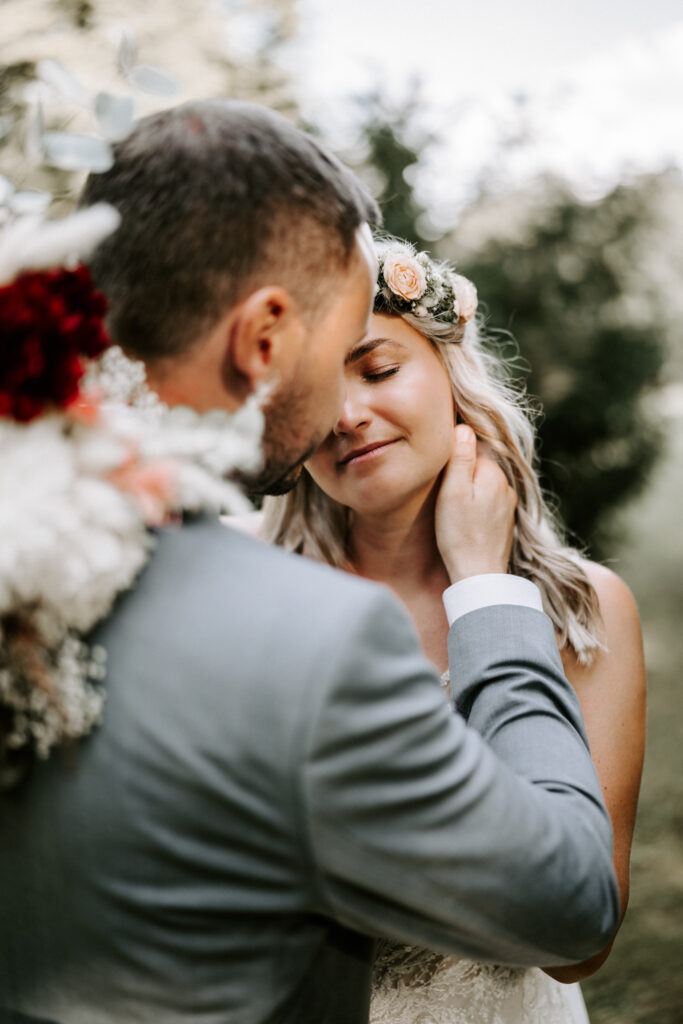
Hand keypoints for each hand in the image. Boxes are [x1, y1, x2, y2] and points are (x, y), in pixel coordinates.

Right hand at [435, 424, 517, 583]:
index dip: (454, 447)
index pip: (473, 444)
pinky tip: (464, 513)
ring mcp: (508, 503)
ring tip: (451, 498)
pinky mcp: (505, 519)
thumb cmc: (460, 534)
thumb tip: (463, 427)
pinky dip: (476, 500)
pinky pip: (488, 498)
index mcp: (493, 472)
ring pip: (485, 481)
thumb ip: (460, 458)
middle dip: (463, 466)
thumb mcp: (453, 492)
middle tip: (441, 480)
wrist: (479, 575)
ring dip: (470, 484)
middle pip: (480, 462)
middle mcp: (506, 484)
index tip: (439, 457)